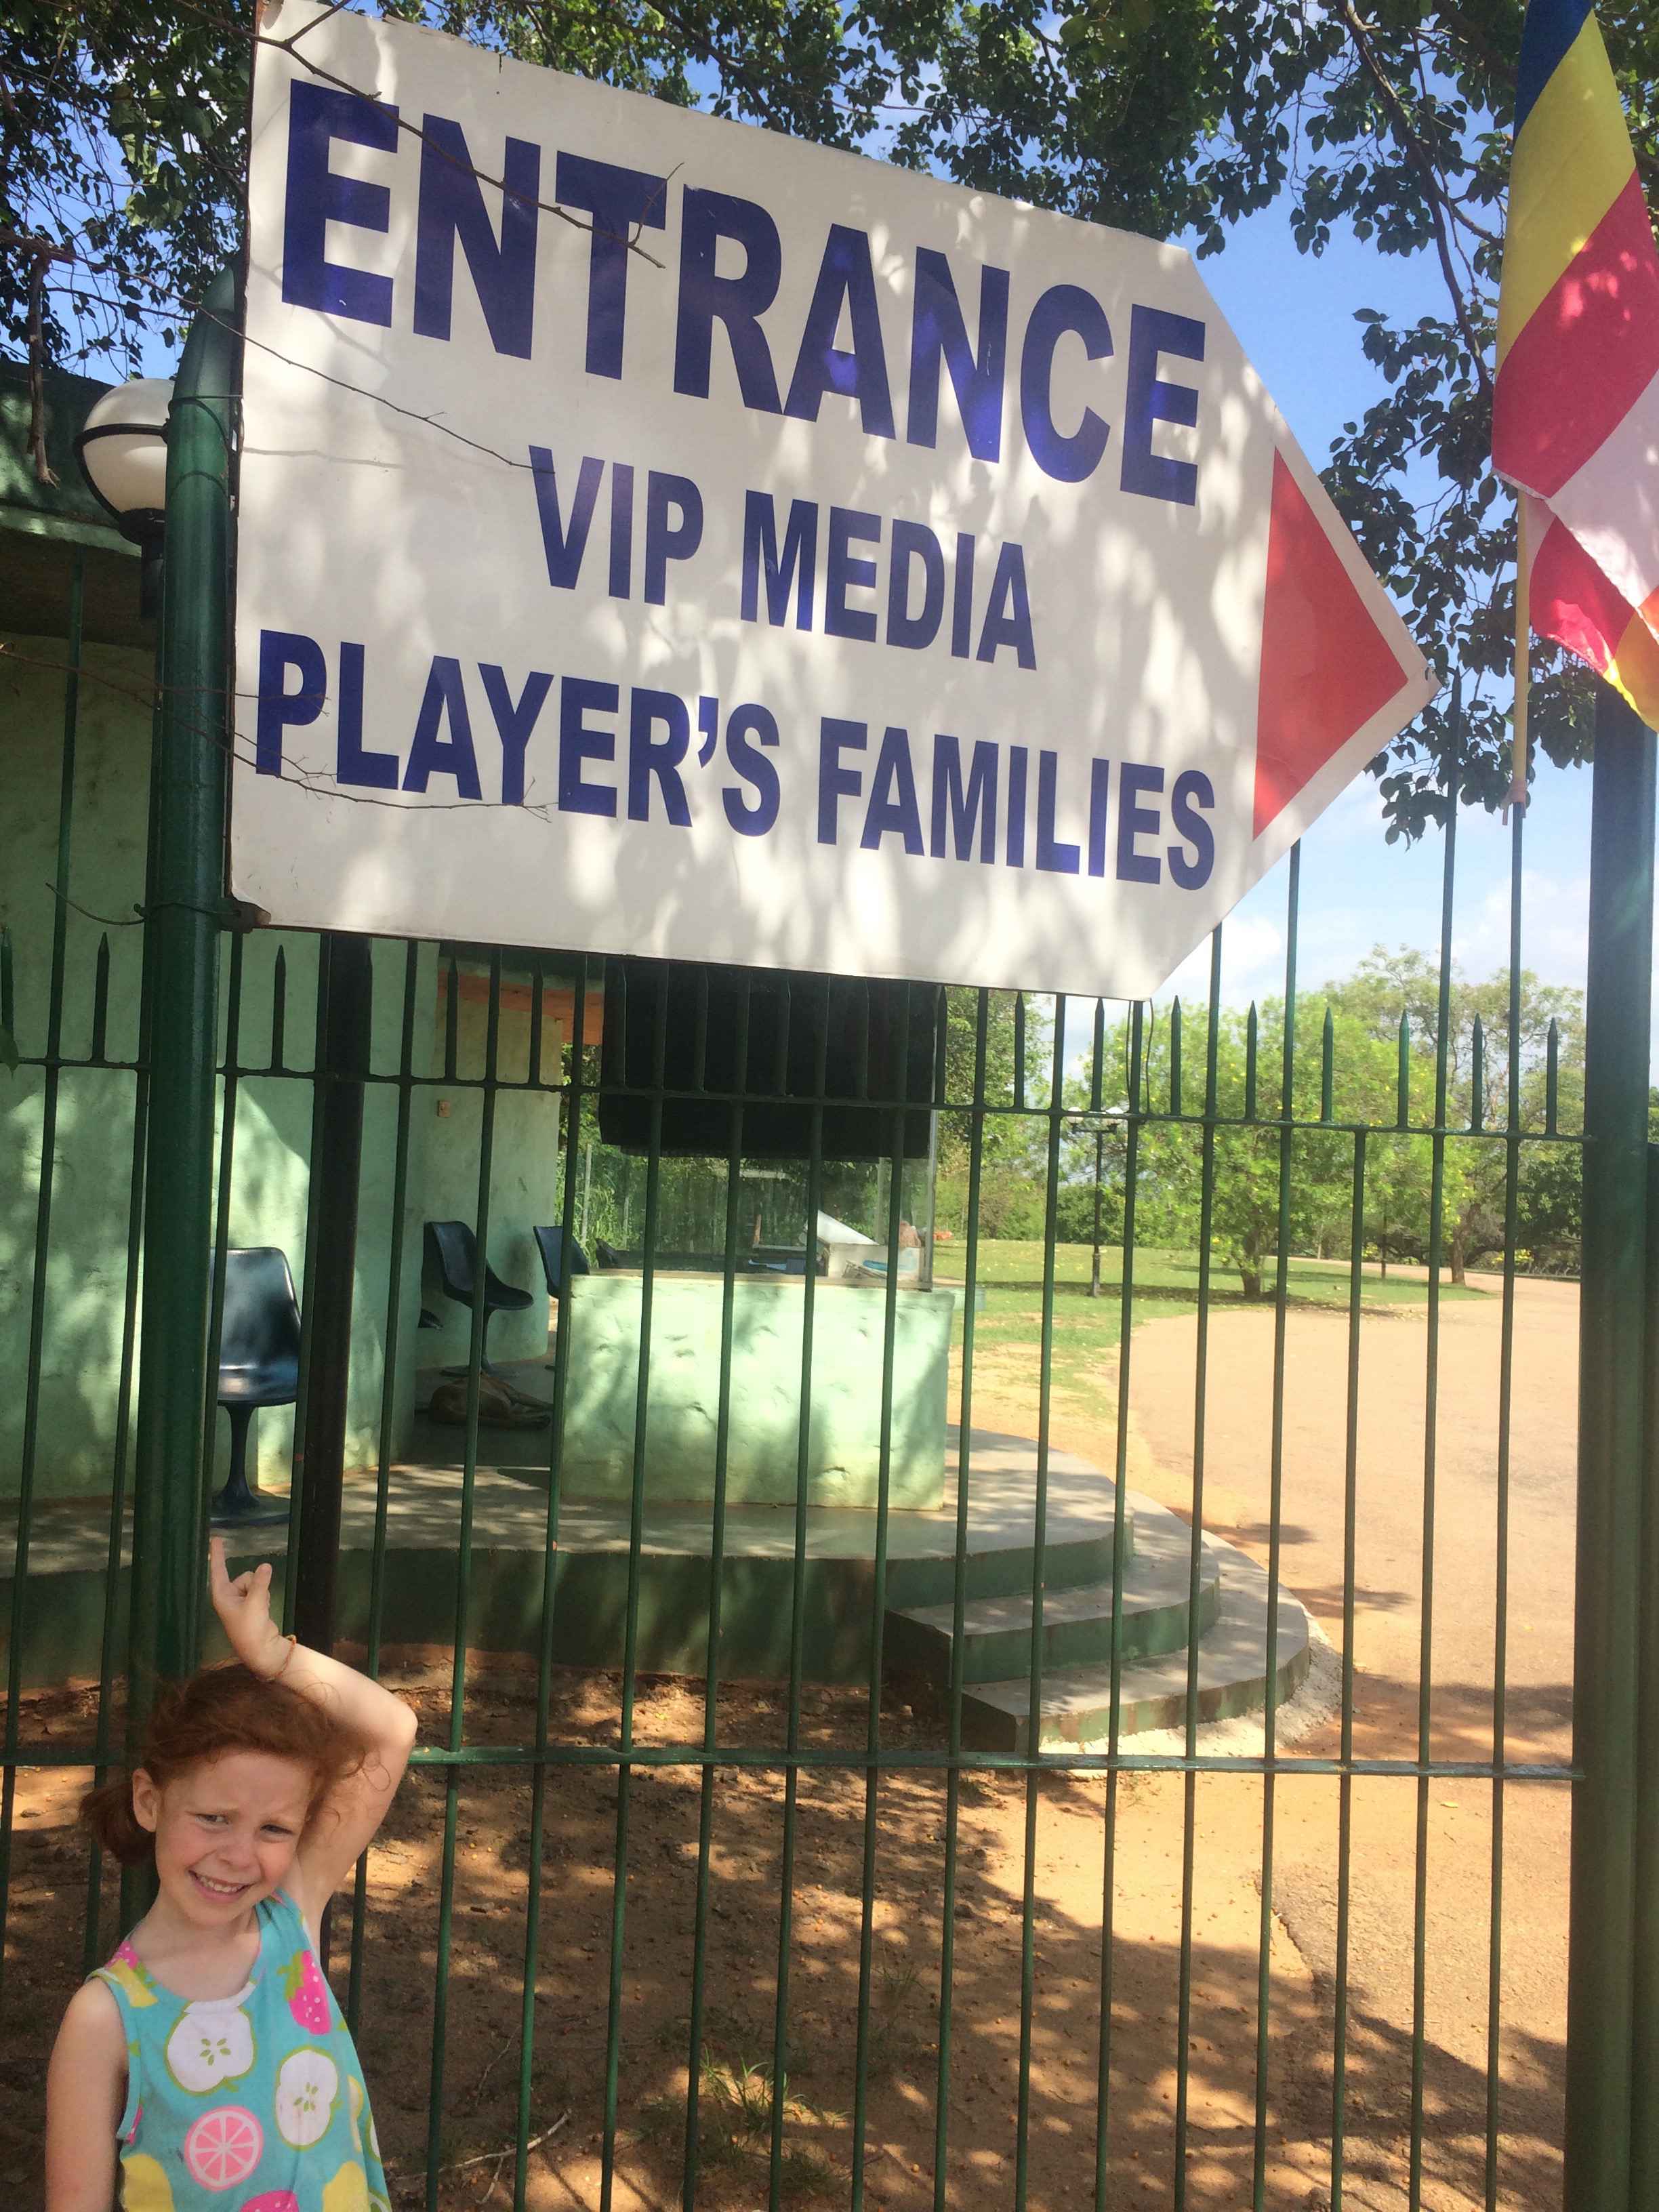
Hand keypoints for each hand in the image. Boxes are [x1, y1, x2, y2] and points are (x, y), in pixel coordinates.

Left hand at [209, 1538, 287, 1676]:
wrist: (260, 1648)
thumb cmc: (249, 1629)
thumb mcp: (255, 1604)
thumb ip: (260, 1583)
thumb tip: (265, 1565)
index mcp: (222, 1596)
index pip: (218, 1571)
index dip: (217, 1555)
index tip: (215, 1538)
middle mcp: (229, 1597)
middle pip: (244, 1577)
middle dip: (253, 1585)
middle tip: (254, 1603)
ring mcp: (241, 1600)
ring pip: (254, 1582)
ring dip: (260, 1592)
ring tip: (259, 1609)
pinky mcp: (251, 1604)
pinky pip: (259, 1590)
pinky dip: (263, 1597)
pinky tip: (263, 1610)